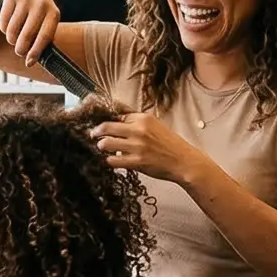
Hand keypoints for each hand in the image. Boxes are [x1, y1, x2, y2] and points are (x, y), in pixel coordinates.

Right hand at [0, 0, 62, 63]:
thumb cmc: (37, 13)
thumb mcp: (44, 22)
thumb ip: (41, 40)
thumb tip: (30, 62)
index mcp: (54, 13)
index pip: (45, 36)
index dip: (36, 51)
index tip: (28, 62)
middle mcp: (42, 3)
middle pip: (27, 35)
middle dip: (21, 48)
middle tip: (19, 52)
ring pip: (13, 29)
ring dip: (11, 39)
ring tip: (13, 38)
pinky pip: (4, 20)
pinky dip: (4, 28)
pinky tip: (7, 27)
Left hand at [91, 110, 205, 184]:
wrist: (184, 161)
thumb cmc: (171, 144)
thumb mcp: (157, 126)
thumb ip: (139, 123)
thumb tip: (120, 120)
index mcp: (144, 118)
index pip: (118, 114)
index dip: (107, 118)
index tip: (101, 123)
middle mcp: (139, 130)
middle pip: (107, 126)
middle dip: (97, 131)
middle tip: (92, 134)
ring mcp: (137, 146)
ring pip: (106, 144)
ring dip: (101, 146)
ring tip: (101, 147)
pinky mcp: (136, 162)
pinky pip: (113, 160)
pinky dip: (109, 160)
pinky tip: (111, 160)